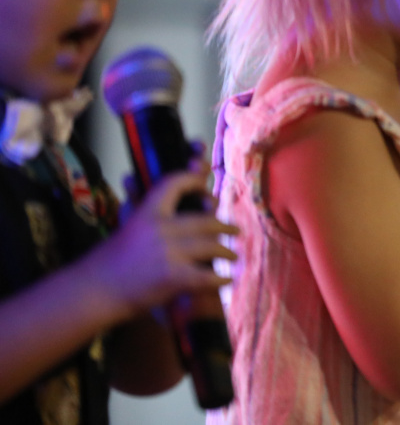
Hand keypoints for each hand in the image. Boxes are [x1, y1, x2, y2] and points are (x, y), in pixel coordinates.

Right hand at [89, 168, 236, 317]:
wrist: (92, 291)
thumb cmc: (107, 262)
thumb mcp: (125, 227)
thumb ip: (138, 207)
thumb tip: (135, 179)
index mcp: (147, 213)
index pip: (174, 184)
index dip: (194, 179)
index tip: (206, 185)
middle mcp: (161, 228)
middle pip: (206, 219)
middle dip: (224, 226)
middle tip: (234, 231)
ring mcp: (170, 252)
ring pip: (212, 246)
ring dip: (226, 252)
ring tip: (232, 257)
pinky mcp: (174, 276)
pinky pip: (208, 276)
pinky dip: (220, 279)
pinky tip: (226, 280)